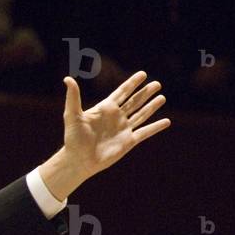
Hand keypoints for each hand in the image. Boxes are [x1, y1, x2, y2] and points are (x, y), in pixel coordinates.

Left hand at [38, 71, 170, 200]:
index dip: (132, 83)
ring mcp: (123, 129)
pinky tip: (166, 122)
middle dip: (145, 92)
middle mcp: (116, 117)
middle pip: (134, 101)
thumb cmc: (73, 139)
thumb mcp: (72, 115)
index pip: (122, 92)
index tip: (143, 74)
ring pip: (141, 114)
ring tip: (162, 97)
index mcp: (105, 109)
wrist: (78, 161)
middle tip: (157, 84)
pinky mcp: (128, 142)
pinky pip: (145, 133)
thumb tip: (67, 78)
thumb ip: (73, 97)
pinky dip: (156, 127)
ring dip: (152, 106)